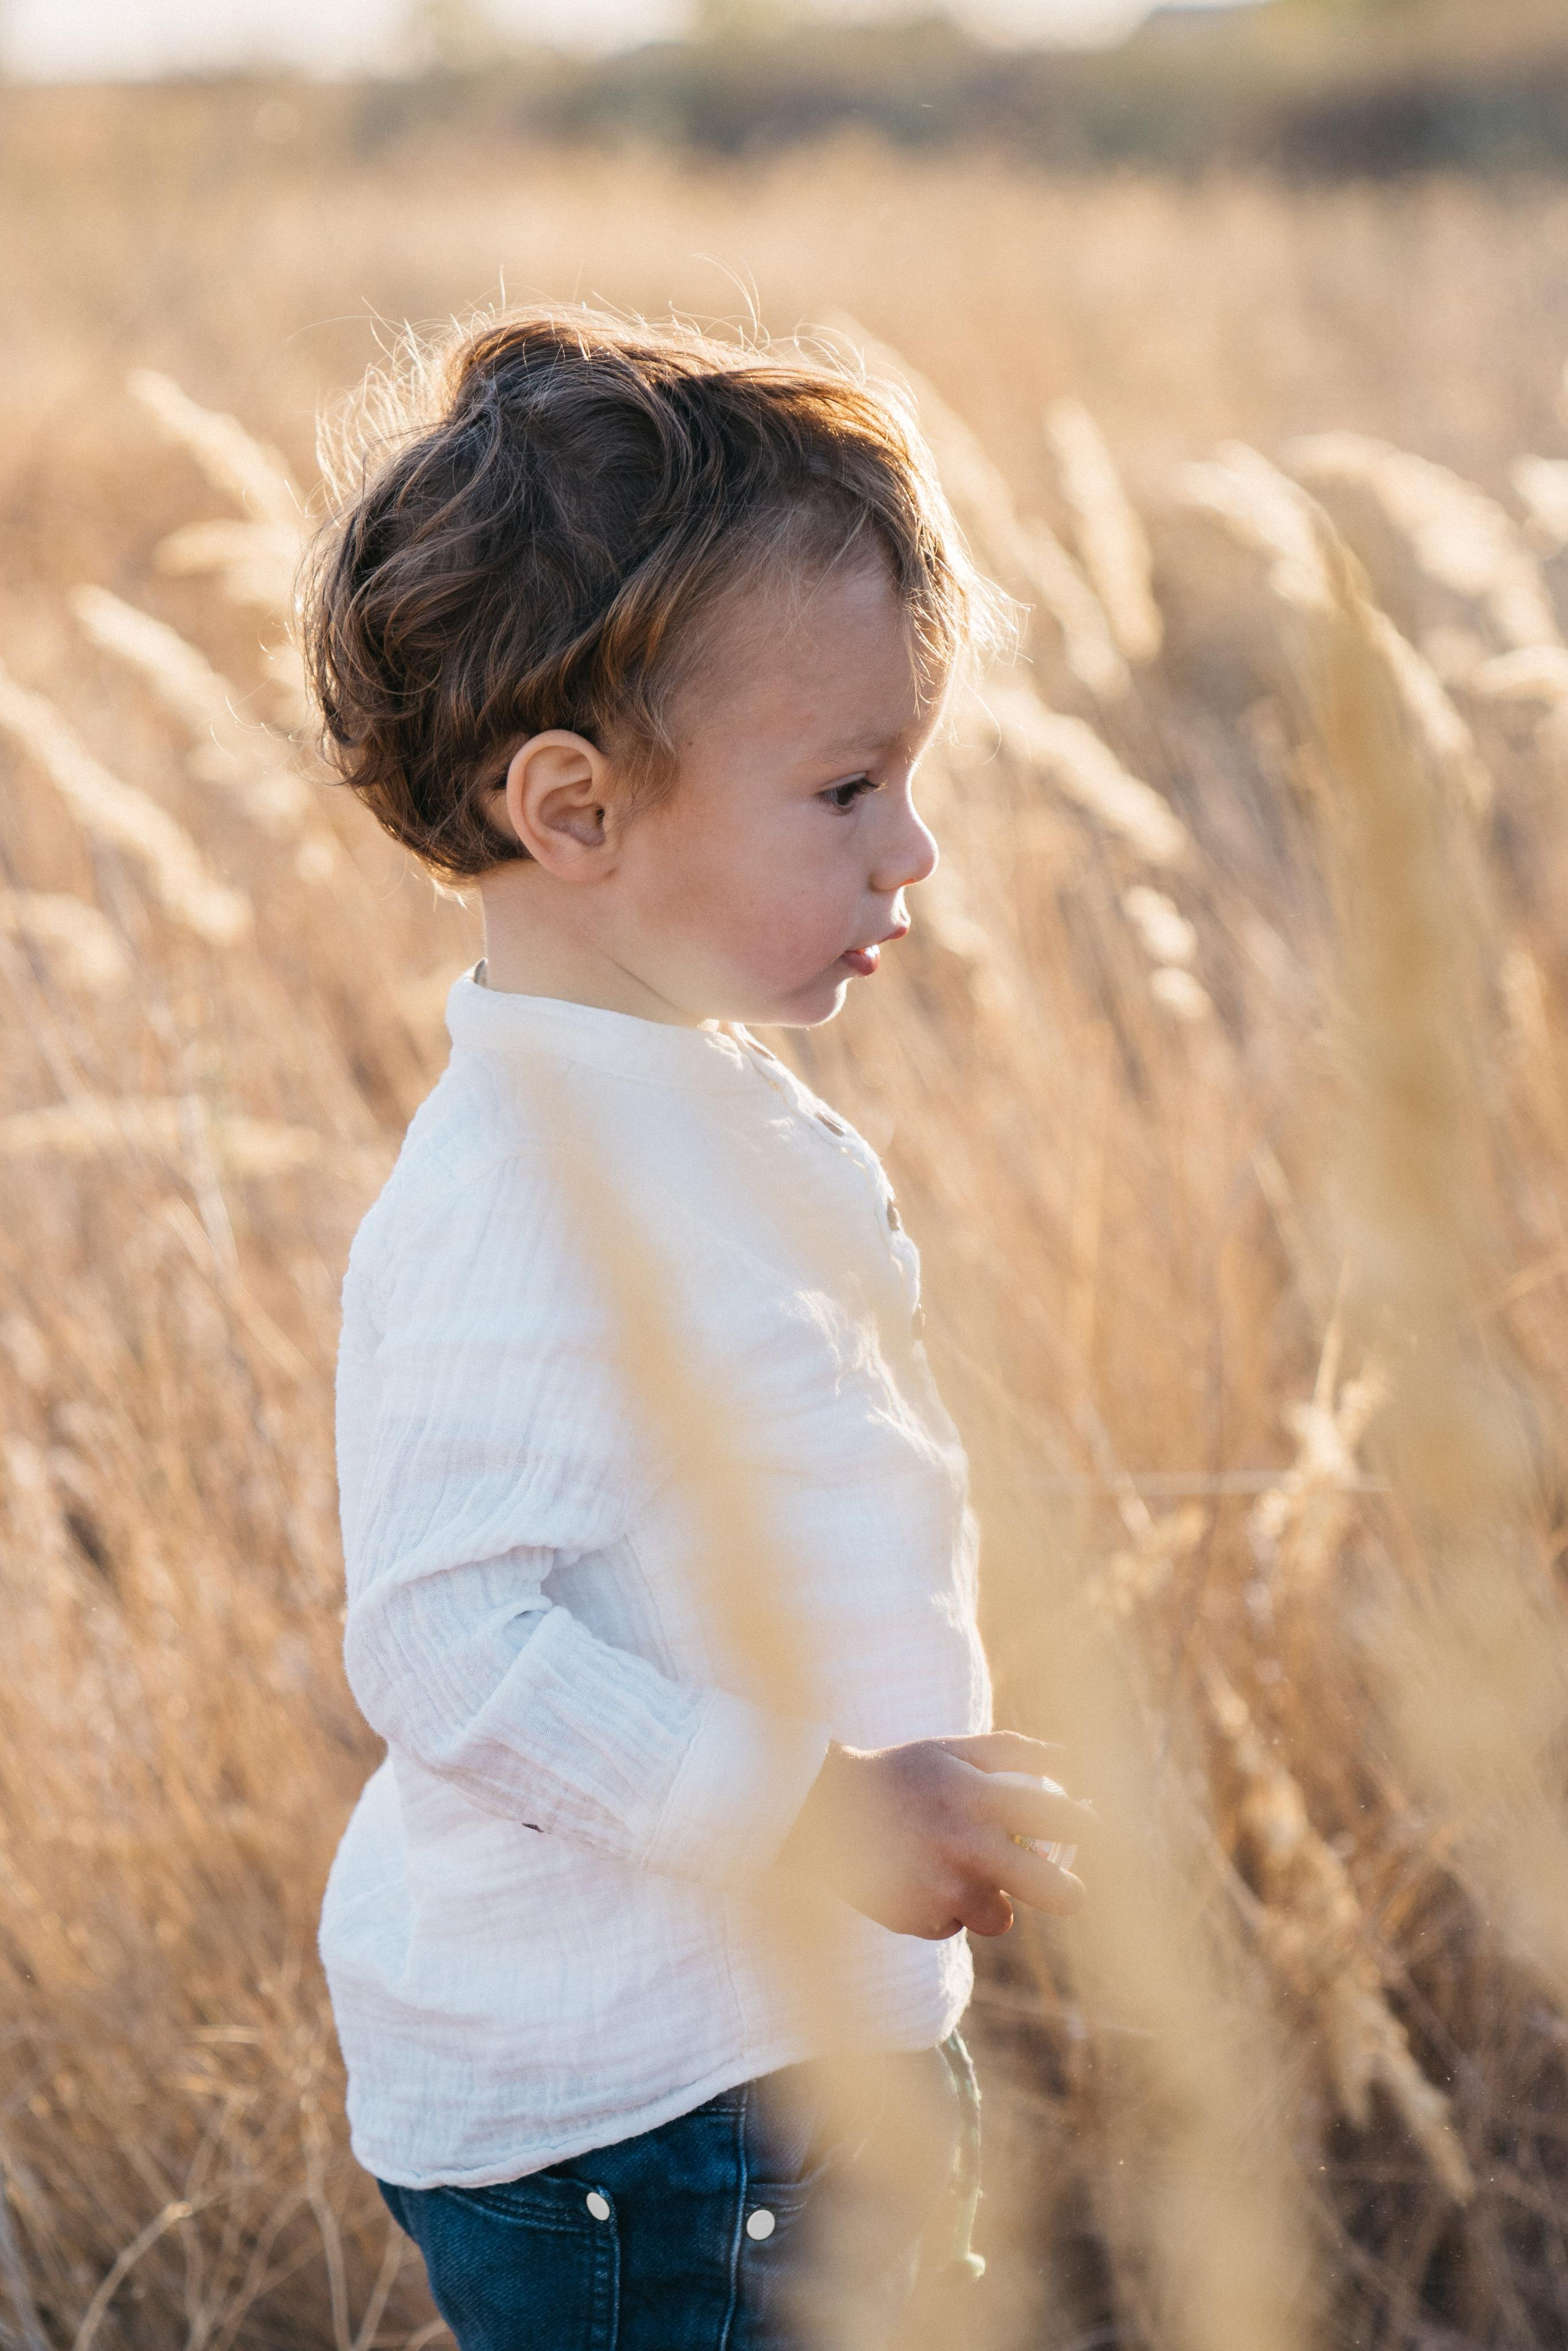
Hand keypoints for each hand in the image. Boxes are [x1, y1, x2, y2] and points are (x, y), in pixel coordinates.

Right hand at [774, 1730, 1091, 1939]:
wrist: (824, 1811)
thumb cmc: (901, 1774)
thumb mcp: (953, 1750)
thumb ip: (1014, 1752)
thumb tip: (1073, 1758)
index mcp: (980, 1798)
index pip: (1059, 1816)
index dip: (1086, 1824)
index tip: (1090, 1828)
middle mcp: (967, 1847)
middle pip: (1052, 1890)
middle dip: (1070, 1893)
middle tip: (1070, 1892)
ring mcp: (943, 1890)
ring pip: (1000, 1918)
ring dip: (992, 1903)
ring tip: (962, 1875)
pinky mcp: (919, 1920)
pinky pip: (953, 1926)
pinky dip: (946, 1910)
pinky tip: (919, 1881)